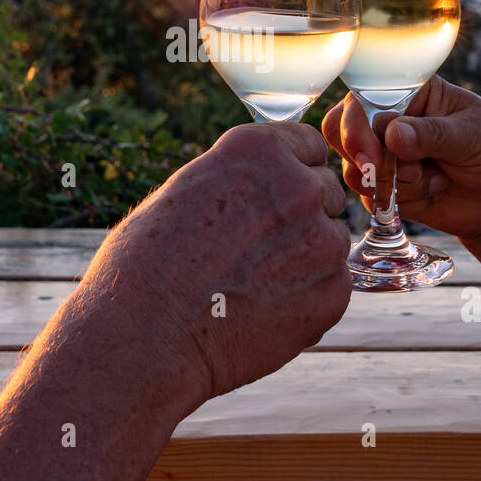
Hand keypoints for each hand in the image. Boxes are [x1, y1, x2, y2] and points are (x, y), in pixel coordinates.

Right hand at [88, 122, 351, 400]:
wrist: (146, 336)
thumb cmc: (148, 264)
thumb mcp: (189, 189)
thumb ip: (241, 178)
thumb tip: (269, 183)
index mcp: (259, 150)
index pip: (308, 144)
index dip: (290, 172)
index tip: (270, 199)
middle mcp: (300, 185)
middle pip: (324, 190)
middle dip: (299, 215)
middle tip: (254, 250)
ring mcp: (322, 239)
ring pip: (332, 239)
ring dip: (307, 257)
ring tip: (254, 285)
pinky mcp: (334, 291)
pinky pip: (334, 284)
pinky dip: (309, 298)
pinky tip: (264, 311)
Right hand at [321, 76, 480, 241]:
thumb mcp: (474, 136)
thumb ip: (433, 134)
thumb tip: (393, 135)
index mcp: (409, 92)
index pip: (362, 97)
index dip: (355, 124)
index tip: (369, 154)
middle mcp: (388, 119)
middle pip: (340, 130)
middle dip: (362, 157)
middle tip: (386, 174)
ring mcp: (383, 155)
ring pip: (354, 169)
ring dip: (391, 183)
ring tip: (431, 180)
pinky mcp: (384, 188)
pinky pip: (370, 198)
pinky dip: (400, 203)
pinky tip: (432, 193)